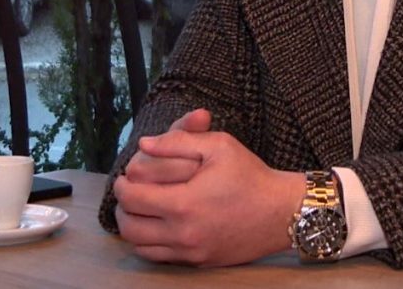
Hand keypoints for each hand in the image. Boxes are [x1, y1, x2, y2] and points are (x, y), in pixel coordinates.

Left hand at [113, 114, 305, 265]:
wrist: (280, 212)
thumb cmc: (250, 175)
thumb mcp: (219, 145)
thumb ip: (178, 140)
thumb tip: (145, 144)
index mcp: (184, 203)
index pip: (133, 197)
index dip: (122, 184)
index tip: (125, 175)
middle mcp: (182, 233)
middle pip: (129, 225)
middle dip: (123, 205)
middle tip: (128, 192)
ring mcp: (190, 251)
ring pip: (140, 245)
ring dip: (133, 225)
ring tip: (139, 208)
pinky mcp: (198, 262)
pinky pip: (159, 257)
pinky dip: (149, 242)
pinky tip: (157, 225)